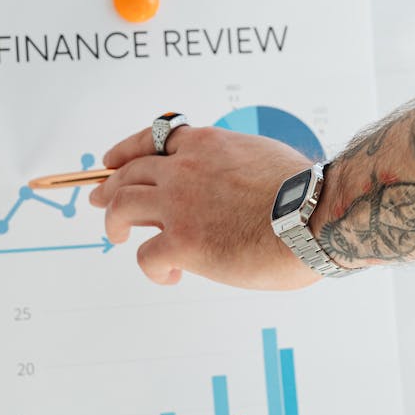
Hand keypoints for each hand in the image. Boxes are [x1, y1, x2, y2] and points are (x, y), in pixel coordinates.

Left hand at [88, 126, 322, 290]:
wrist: (315, 214)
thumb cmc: (306, 193)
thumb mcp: (262, 156)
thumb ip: (233, 165)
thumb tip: (229, 185)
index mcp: (206, 145)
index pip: (153, 139)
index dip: (125, 151)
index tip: (110, 162)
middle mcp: (184, 169)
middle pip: (127, 174)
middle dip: (108, 188)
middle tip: (99, 201)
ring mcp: (178, 205)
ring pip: (120, 208)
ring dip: (113, 223)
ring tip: (117, 237)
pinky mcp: (181, 242)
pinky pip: (146, 256)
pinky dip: (153, 268)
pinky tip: (171, 274)